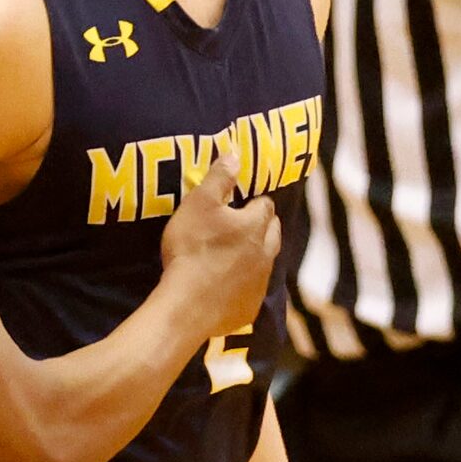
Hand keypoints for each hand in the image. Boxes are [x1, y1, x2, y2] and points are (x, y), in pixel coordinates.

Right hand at [159, 148, 281, 340]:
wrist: (188, 305)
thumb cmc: (192, 249)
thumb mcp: (198, 204)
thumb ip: (218, 178)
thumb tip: (235, 155)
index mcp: (255, 226)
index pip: (265, 205)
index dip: (255, 201)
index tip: (243, 201)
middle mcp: (265, 253)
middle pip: (273, 233)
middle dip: (263, 226)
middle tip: (244, 224)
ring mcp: (259, 282)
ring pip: (266, 261)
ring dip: (256, 254)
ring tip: (238, 253)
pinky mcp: (249, 306)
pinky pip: (252, 290)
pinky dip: (244, 284)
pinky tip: (228, 285)